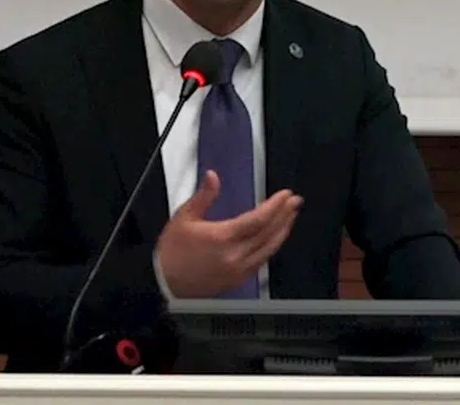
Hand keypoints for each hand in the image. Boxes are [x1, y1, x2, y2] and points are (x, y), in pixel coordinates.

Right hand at [156, 169, 301, 297]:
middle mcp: (234, 255)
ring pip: (269, 249)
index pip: (258, 219)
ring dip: (282, 231)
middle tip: (295, 201)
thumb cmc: (172, 251)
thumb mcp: (184, 217)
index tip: (285, 195)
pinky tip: (276, 237)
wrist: (165, 283)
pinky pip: (262, 261)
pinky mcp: (238, 279)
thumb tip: (213, 177)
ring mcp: (238, 269)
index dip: (275, 206)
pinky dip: (272, 246)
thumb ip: (203, 196)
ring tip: (291, 216)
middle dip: (285, 215)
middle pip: (268, 233)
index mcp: (221, 237)